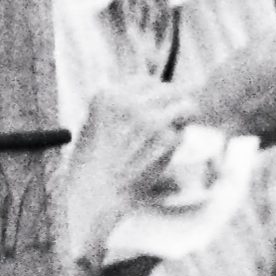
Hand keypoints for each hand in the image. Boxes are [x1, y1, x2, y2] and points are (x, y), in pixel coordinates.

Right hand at [67, 78, 194, 253]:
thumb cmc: (91, 164)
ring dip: (182, 119)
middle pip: (169, 90)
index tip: (155, 107)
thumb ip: (121, 106)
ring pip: (184, 106)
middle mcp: (129, 102)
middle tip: (172, 119)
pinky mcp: (165, 139)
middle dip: (173, 103)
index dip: (154, 94)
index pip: (145, 81)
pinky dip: (175, 143)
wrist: (93, 194)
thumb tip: (154, 95)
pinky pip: (181, 134)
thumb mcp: (95, 124)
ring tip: (172, 133)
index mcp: (108, 95)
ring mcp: (150, 119)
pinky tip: (160, 155)